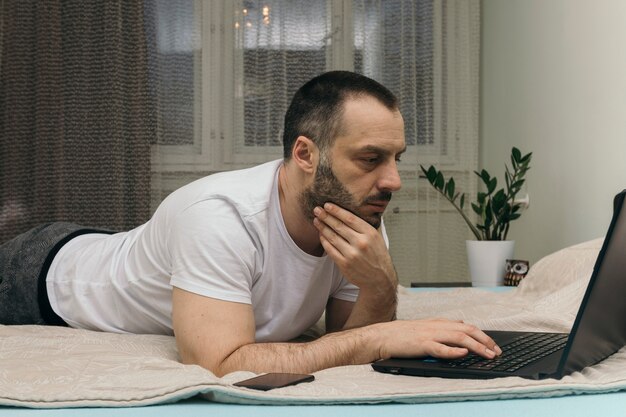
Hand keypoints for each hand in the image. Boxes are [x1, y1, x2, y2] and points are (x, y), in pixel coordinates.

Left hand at [312, 202, 396, 291]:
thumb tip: (358, 209)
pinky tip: (321, 234)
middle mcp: (361, 243)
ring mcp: (352, 254)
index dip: (337, 211)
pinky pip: (330, 249)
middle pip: (339, 226)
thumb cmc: (378, 256)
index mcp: (370, 234)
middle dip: (326, 216)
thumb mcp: (378, 238)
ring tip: (316, 220)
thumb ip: (367, 225)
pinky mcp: (344, 264)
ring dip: (322, 227)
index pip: (350, 218)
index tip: (327, 205)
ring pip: (332, 237)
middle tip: (317, 209)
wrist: (380, 278)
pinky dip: (324, 241)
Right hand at [373, 318, 502, 359]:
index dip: (482, 335)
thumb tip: (461, 325)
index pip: (466, 326)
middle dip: (484, 340)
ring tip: (488, 354)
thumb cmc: (401, 335)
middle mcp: (436, 326)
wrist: (382, 336)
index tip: (493, 344)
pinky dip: (453, 351)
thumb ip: (443, 327)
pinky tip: (463, 353)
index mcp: (438, 322)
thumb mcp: (425, 327)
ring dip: (476, 346)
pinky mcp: (421, 345)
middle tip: (497, 351)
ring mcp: (429, 335)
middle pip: (466, 330)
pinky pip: (440, 348)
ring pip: (458, 338)